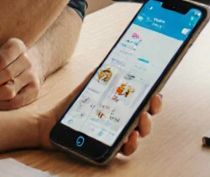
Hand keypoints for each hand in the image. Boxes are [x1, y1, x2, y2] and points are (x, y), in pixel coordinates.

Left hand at [0, 37, 42, 109]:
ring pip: (10, 91)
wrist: (25, 64)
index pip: (2, 61)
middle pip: (6, 76)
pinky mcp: (33, 91)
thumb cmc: (0, 58)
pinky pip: (15, 103)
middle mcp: (27, 60)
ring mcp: (32, 76)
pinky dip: (0, 105)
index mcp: (17, 46)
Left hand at [38, 77, 162, 156]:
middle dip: (153, 109)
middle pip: (147, 116)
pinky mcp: (109, 147)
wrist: (52, 123)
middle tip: (151, 103)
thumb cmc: (73, 105)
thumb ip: (101, 74)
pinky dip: (131, 144)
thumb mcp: (89, 86)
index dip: (154, 96)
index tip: (157, 90)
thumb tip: (112, 60)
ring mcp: (117, 134)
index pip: (144, 100)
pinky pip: (125, 149)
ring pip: (140, 133)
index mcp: (121, 104)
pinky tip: (130, 136)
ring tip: (141, 118)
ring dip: (146, 126)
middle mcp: (123, 119)